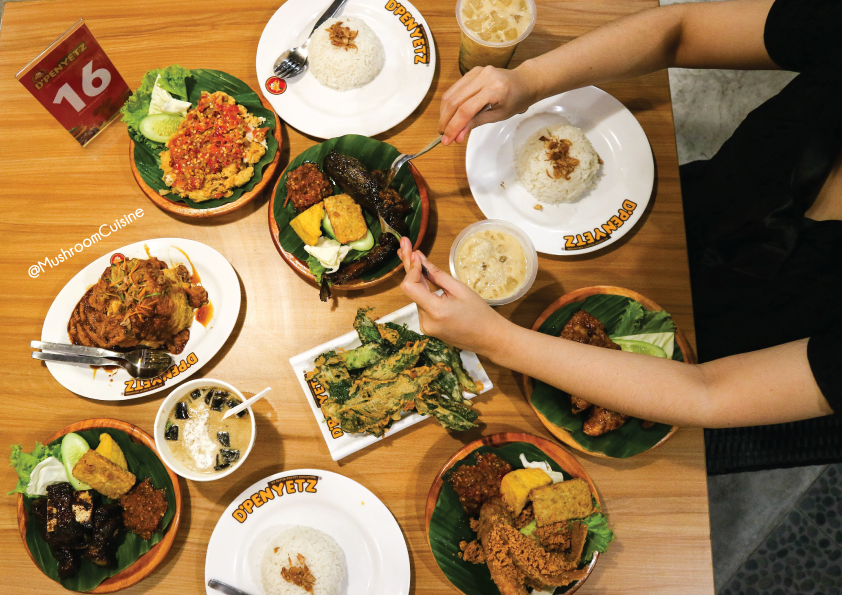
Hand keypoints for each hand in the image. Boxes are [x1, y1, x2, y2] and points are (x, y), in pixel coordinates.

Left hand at [398, 237, 508, 354]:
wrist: (489, 338)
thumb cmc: (479, 312)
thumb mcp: (460, 289)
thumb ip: (436, 274)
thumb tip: (419, 258)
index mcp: (435, 311)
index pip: (410, 286)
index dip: (411, 268)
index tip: (415, 253)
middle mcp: (425, 321)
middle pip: (410, 290)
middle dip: (408, 266)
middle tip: (404, 245)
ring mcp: (425, 326)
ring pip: (415, 296)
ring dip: (416, 278)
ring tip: (413, 256)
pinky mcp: (428, 328)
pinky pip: (421, 305)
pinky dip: (422, 290)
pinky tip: (421, 276)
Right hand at [439, 64, 537, 144]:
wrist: (524, 82)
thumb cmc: (516, 100)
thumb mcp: (499, 116)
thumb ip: (476, 123)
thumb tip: (457, 136)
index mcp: (495, 89)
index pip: (467, 110)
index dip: (454, 126)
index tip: (447, 140)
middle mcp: (484, 77)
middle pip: (455, 101)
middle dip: (446, 121)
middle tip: (443, 135)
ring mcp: (477, 71)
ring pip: (451, 93)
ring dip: (444, 112)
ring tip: (444, 127)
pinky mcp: (472, 71)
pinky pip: (455, 88)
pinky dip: (449, 103)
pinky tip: (450, 114)